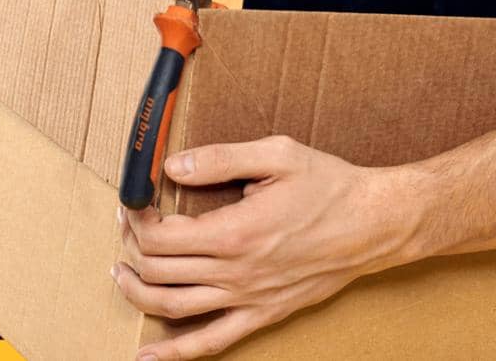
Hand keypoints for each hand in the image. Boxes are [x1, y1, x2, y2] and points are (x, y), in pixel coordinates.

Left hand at [112, 136, 411, 359]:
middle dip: (132, 248)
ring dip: (137, 293)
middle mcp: (236, 271)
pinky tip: (148, 356)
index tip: (134, 203)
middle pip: (160, 270)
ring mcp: (248, 298)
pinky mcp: (263, 315)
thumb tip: (172, 165)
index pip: (161, 236)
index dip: (136, 220)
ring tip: (120, 273)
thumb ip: (220, 158)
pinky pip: (212, 342)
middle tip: (128, 227)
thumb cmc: (330, 186)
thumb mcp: (276, 154)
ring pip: (173, 307)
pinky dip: (175, 353)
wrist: (375, 225)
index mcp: (235, 231)